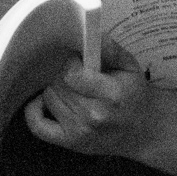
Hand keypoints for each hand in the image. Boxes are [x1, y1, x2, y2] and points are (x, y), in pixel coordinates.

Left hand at [24, 44, 156, 158]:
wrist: (142, 131)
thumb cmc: (134, 95)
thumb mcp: (130, 67)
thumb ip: (110, 49)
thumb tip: (91, 33)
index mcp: (111, 95)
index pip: (72, 74)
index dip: (72, 62)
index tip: (81, 61)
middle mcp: (93, 115)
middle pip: (59, 84)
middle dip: (66, 73)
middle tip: (79, 74)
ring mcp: (79, 131)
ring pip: (49, 97)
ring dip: (57, 88)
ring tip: (73, 88)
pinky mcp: (69, 142)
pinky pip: (37, 125)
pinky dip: (34, 110)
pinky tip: (45, 101)